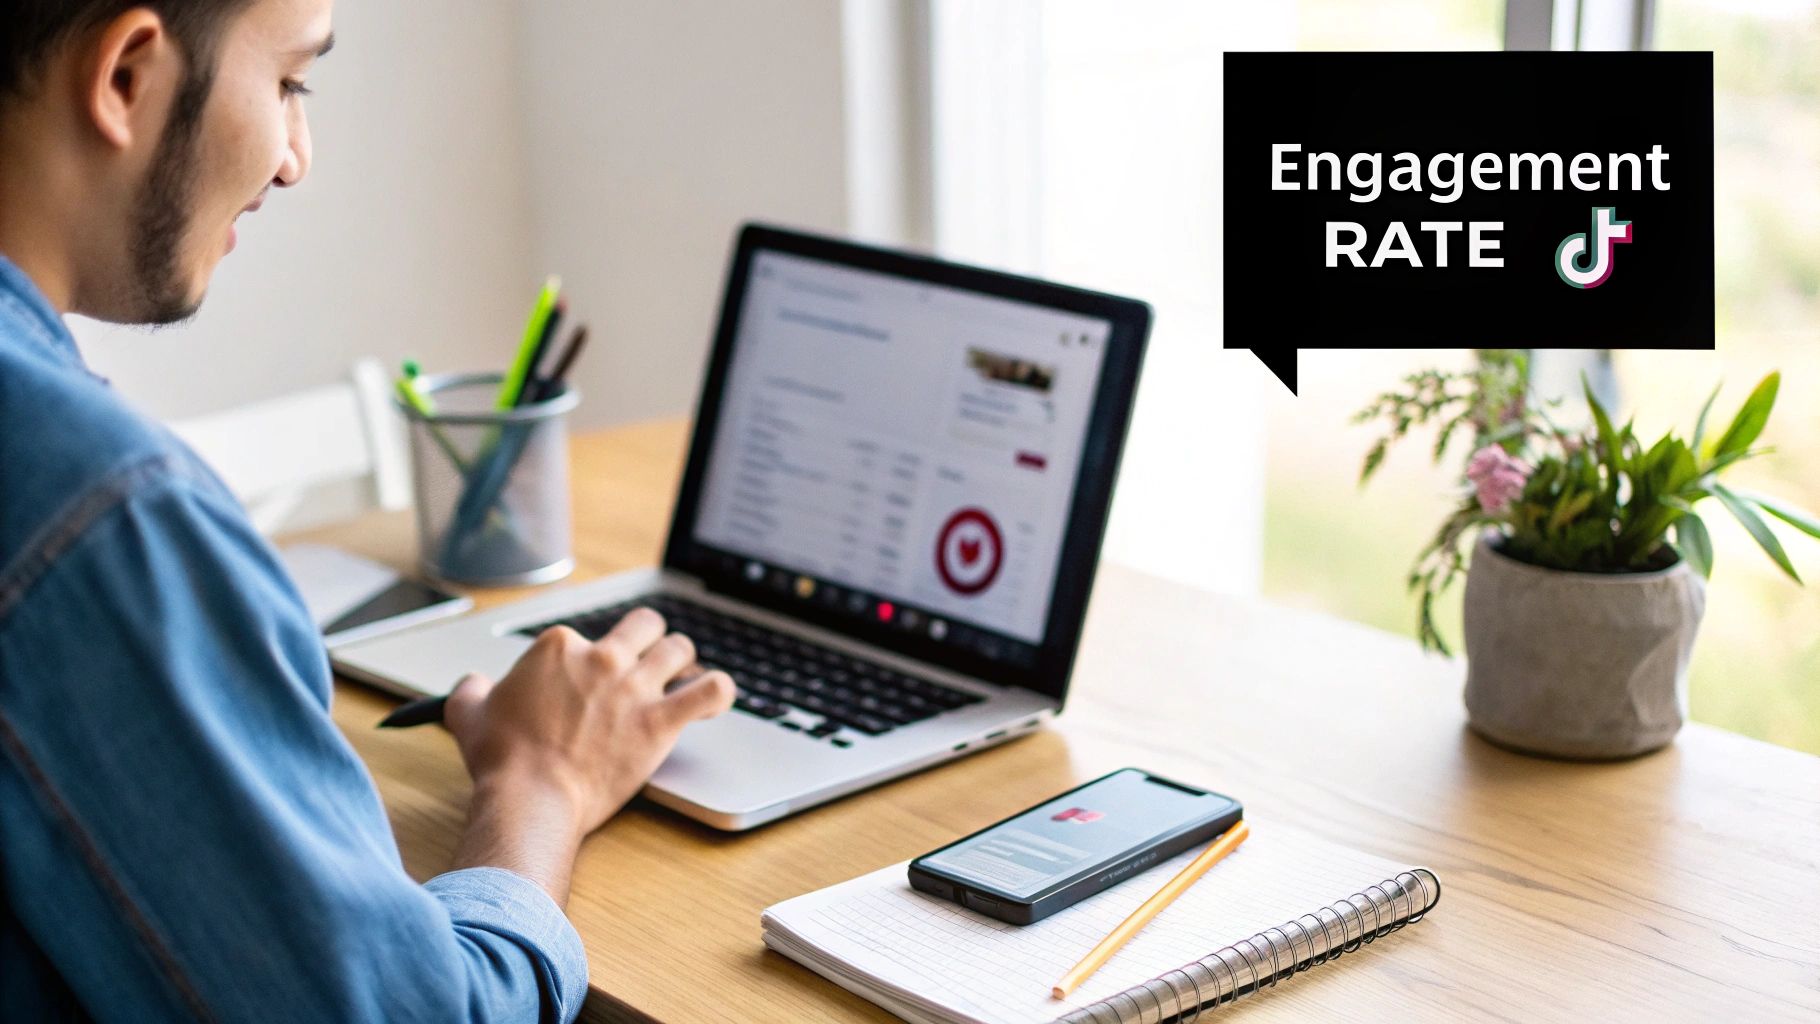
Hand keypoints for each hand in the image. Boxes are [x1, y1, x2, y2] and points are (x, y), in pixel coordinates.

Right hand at [442, 608, 733, 902]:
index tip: (583, 682)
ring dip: (683, 659)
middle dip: (648, 638)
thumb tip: (474, 683)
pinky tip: (713, 697)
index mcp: (559, 646)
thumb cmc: (502, 760)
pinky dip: (717, 690)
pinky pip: (710, 690)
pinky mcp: (661, 720)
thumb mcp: (469, 714)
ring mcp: (635, 687)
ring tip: (682, 674)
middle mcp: (602, 657)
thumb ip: (471, 689)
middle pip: (644, 626)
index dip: (586, 658)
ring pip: (680, 649)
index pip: (585, 635)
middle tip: (648, 657)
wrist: (532, 799)